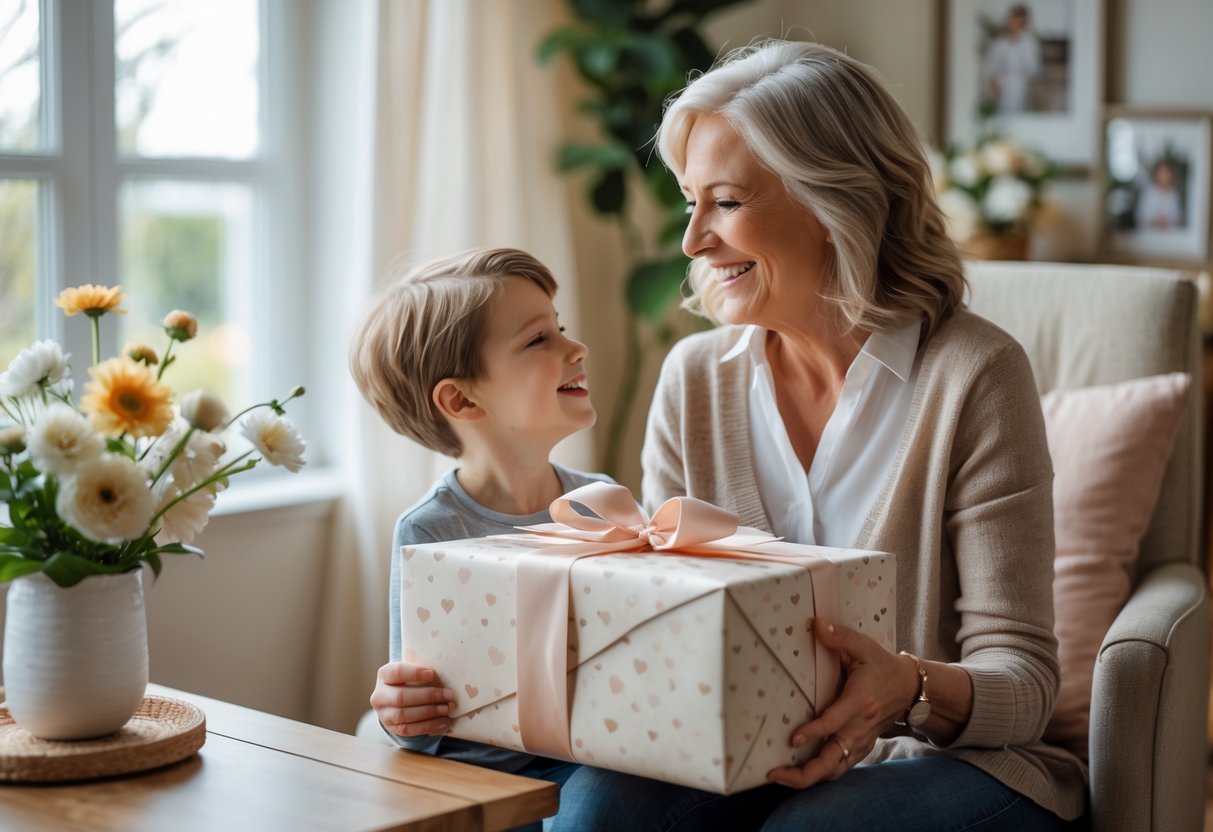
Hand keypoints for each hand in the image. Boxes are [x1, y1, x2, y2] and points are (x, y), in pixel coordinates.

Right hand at [369, 661, 455, 736]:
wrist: (399, 700)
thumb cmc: (411, 681)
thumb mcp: (413, 673)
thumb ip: (425, 673)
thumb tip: (444, 680)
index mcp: (384, 675)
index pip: (397, 672)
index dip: (415, 673)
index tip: (433, 674)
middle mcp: (379, 695)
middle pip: (401, 697)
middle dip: (428, 696)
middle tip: (448, 695)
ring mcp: (384, 714)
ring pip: (403, 715)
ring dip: (429, 712)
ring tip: (446, 709)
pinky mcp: (392, 728)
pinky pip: (408, 730)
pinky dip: (428, 726)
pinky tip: (444, 722)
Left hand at [767, 619, 916, 788]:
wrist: (910, 688)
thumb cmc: (881, 665)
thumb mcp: (864, 646)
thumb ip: (840, 637)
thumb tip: (816, 624)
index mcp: (860, 701)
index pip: (835, 722)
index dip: (814, 732)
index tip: (793, 739)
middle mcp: (860, 727)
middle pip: (833, 760)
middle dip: (805, 773)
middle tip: (774, 773)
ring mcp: (861, 741)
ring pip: (835, 770)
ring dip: (808, 778)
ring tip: (779, 777)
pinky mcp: (861, 748)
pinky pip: (840, 768)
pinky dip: (820, 774)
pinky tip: (796, 773)